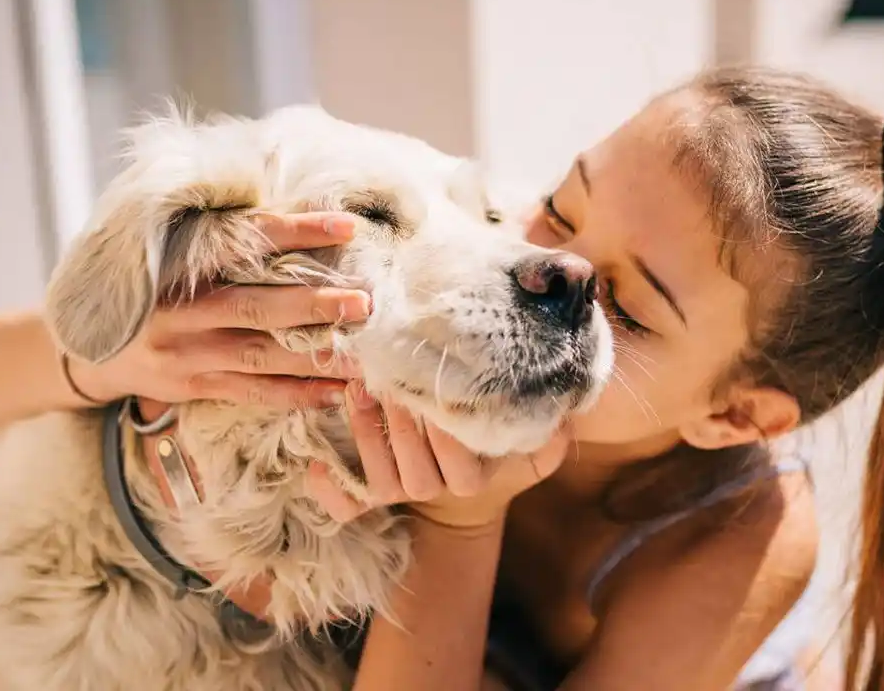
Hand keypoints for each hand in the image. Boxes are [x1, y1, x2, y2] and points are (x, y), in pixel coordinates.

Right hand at [65, 212, 367, 411]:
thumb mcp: (168, 252)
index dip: (297, 233)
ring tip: (365, 358)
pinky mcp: (193, 386)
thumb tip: (294, 207)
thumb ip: (219, 236)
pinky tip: (335, 392)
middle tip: (365, 301)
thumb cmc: (148, 287)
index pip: (246, 241)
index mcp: (179, 264)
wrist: (86, 348)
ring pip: (261, 357)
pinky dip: (296, 394)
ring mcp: (188, 354)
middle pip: (259, 307)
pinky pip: (253, 393)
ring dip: (316, 358)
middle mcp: (183, 311)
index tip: (346, 227)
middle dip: (316, 305)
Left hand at [305, 383, 570, 529]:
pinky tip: (315, 466)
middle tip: (385, 377)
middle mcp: (435, 489)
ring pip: (381, 478)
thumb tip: (567, 408)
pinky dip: (331, 492)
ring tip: (357, 390)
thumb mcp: (533, 447)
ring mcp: (402, 493)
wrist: (465, 489)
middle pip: (414, 469)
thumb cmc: (496, 449)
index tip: (434, 394)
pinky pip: (349, 506)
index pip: (459, 463)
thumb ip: (553, 433)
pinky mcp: (372, 496)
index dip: (443, 433)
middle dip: (398, 424)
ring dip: (366, 435)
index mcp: (471, 477)